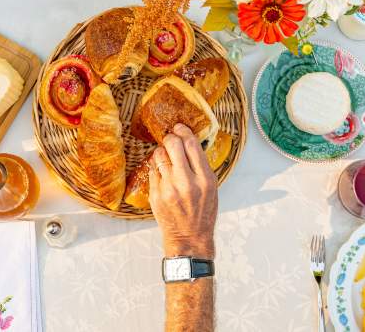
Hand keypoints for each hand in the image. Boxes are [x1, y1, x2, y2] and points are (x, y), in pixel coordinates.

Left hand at [149, 124, 217, 258]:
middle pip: (173, 144)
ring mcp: (169, 188)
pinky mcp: (155, 195)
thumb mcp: (211, 187)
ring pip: (159, 155)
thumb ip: (201, 165)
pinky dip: (157, 167)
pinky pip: (152, 170)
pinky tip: (163, 173)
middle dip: (170, 137)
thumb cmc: (203, 212)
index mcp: (204, 178)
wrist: (190, 238)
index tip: (180, 127)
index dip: (184, 131)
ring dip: (162, 152)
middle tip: (170, 138)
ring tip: (166, 158)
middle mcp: (187, 182)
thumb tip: (188, 142)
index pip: (192, 144)